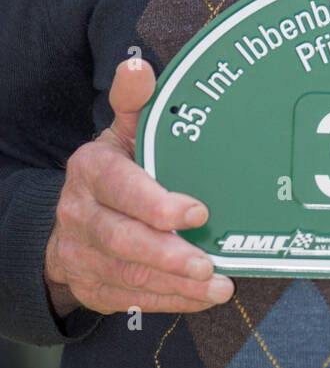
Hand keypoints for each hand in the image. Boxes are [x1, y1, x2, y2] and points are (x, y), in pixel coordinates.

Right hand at [44, 59, 234, 317]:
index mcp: (90, 169)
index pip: (119, 187)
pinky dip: (168, 301)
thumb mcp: (122, 130)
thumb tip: (137, 65)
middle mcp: (81, 214)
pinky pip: (131, 300)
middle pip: (122, 239)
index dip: (155, 203)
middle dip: (167, 254)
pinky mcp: (94, 286)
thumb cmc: (117, 168)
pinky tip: (200, 298)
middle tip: (209, 264)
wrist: (73, 220)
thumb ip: (134, 101)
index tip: (197, 211)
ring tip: (218, 286)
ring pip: (128, 275)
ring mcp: (82, 254)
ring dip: (175, 285)